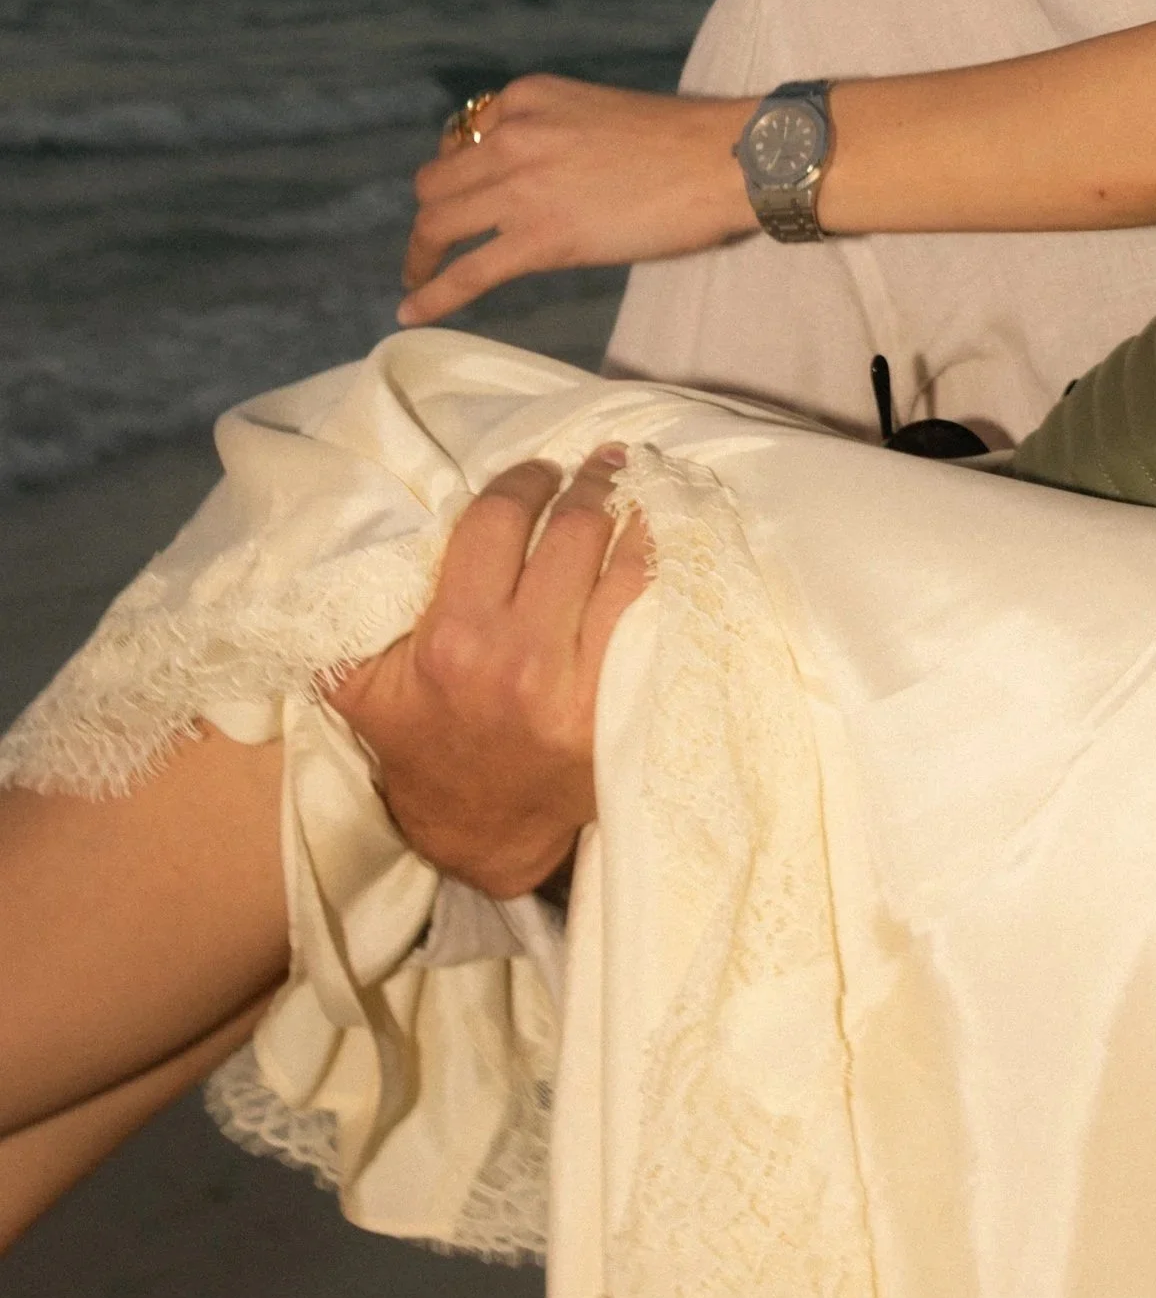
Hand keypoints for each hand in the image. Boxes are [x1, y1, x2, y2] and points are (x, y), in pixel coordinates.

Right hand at [329, 450, 649, 899]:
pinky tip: (668, 543)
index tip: (538, 471)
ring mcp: (585, 688)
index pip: (498, 521)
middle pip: (574, 533)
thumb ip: (351, 620)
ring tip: (641, 488)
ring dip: (639, 516)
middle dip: (589, 485)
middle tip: (602, 464)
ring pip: (630, 567)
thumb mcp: (362, 687)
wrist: (478, 832)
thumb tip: (346, 543)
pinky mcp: (627, 709)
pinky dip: (666, 572)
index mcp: (455, 642)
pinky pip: (659, 618)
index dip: (523, 481)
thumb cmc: (422, 742)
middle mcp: (523, 660)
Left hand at [401, 77, 753, 324]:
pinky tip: (411, 311)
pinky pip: (466, 273)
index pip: (464, 136)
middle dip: (430, 215)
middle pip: (437, 181)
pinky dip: (431, 295)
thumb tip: (542, 183)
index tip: (464, 197)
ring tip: (416, 278)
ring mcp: (520, 188)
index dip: (458, 172)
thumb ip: (556, 136)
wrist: (722, 159)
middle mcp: (511, 135)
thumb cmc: (682, 140)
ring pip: (437, 225)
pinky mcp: (537, 239)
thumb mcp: (599, 111)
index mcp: (528, 98)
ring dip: (419, 255)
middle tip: (434, 242)